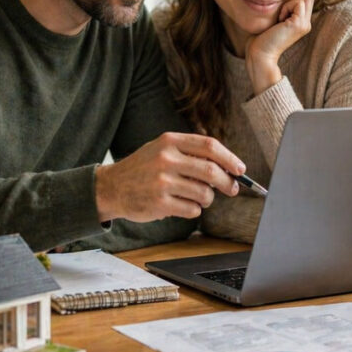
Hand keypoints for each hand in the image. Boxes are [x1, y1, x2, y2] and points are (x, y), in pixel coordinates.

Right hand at [94, 132, 244, 222]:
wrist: (111, 187)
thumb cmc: (143, 168)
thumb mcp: (162, 149)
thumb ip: (190, 153)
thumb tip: (227, 166)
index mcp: (169, 141)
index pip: (209, 146)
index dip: (230, 158)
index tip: (240, 169)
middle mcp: (166, 158)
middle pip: (211, 170)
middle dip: (227, 182)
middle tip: (232, 188)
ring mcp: (162, 181)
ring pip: (204, 193)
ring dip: (209, 199)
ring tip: (200, 198)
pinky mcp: (159, 202)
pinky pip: (192, 209)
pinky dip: (195, 209)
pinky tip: (184, 205)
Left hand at [245, 0, 313, 93]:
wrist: (260, 54)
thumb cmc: (262, 37)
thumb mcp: (276, 20)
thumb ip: (284, 10)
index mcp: (302, 24)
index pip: (306, 0)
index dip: (292, 2)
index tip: (279, 16)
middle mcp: (307, 25)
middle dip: (293, 1)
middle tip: (280, 16)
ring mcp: (305, 25)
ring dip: (289, 4)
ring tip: (279, 19)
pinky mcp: (299, 24)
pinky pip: (298, 3)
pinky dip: (286, 7)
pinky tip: (279, 21)